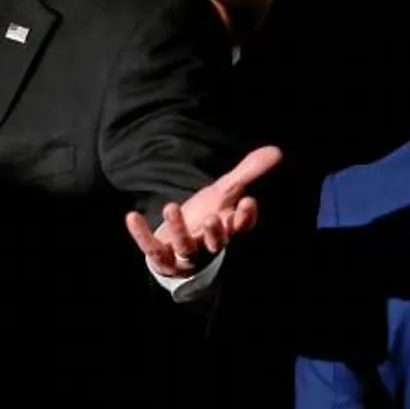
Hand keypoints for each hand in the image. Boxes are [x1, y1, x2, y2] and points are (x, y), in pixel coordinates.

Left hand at [125, 144, 282, 275]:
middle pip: (216, 243)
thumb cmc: (207, 214)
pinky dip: (142, 234)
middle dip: (215, 232)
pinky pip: (152, 248)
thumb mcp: (225, 191)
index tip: (249, 201)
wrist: (180, 243)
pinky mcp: (162, 257)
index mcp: (226, 229)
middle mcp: (208, 244)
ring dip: (179, 229)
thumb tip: (277, 150)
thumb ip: (248, 172)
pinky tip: (132, 216)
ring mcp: (184, 253)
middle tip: (212, 218)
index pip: (241, 226)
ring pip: (185, 247)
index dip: (246, 217)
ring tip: (172, 207)